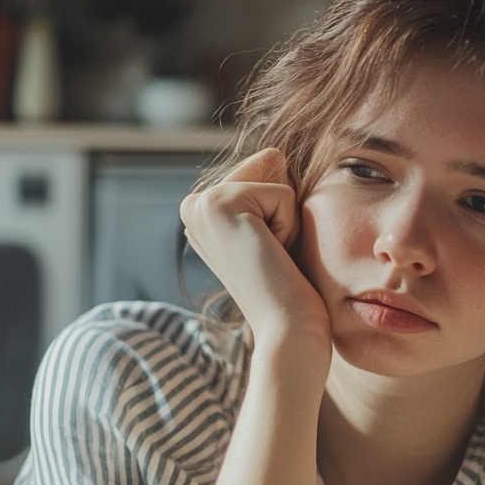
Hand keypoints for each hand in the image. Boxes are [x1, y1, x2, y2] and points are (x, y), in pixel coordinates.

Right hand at [181, 148, 330, 350]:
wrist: (286, 330)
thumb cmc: (290, 287)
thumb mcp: (273, 230)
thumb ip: (265, 194)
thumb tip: (275, 155)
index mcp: (203, 210)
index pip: (267, 165)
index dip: (284, 208)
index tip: (271, 250)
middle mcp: (194, 204)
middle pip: (271, 162)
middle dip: (285, 208)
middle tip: (273, 254)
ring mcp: (202, 203)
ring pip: (276, 173)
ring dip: (288, 217)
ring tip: (273, 255)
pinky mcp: (222, 204)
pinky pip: (282, 191)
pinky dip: (289, 225)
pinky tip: (273, 257)